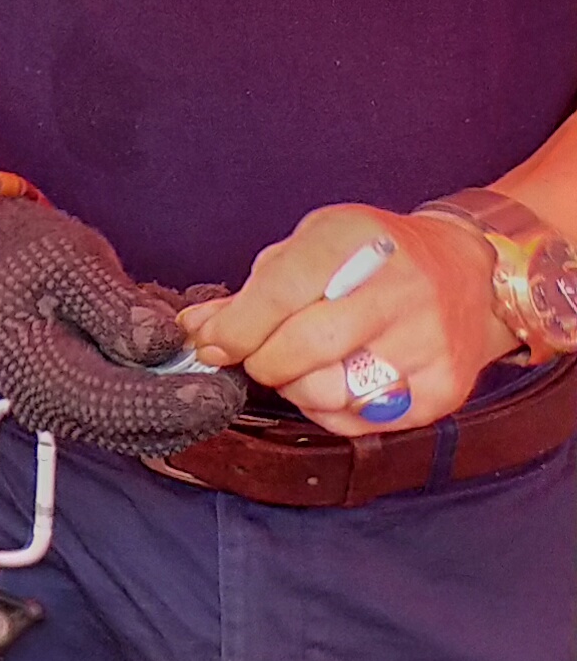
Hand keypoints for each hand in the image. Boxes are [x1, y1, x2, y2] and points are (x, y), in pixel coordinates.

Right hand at [0, 194, 247, 456]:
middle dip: (197, 405)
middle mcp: (58, 403)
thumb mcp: (69, 262)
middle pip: (143, 426)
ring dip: (192, 389)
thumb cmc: (22, 251)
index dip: (179, 403)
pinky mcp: (94, 391)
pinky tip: (195, 336)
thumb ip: (115, 307)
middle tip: (241, 375)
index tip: (226, 389)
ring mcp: (76, 401)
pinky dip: (177, 376)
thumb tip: (164, 343)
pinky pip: (145, 398)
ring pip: (152, 419)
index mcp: (43, 375)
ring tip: (225, 351)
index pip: (119, 407)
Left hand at [175, 204, 509, 436]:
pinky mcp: (445, 386)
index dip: (235, 328)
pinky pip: (366, 419)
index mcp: (356, 240)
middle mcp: (401, 289)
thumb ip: (255, 289)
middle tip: (254, 359)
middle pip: (304, 347)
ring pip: (334, 391)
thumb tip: (196, 329)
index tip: (212, 344)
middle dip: (262, 362)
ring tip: (298, 369)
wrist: (465, 270)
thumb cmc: (373, 255)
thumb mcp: (312, 246)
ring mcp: (429, 341)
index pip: (279, 293)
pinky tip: (335, 385)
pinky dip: (334, 411)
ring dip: (296, 389)